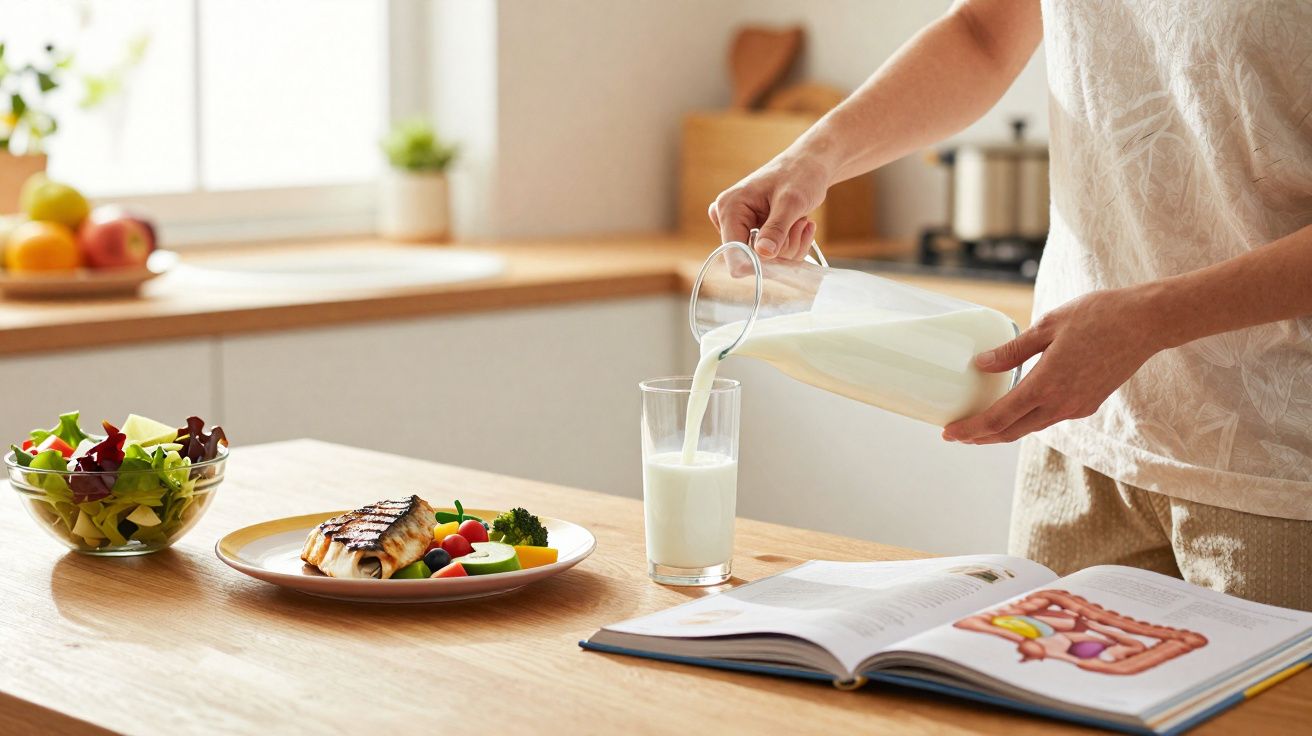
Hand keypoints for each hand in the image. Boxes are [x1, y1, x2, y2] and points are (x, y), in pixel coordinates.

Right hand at [708, 154, 828, 259]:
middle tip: (798, 225)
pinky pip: (774, 255)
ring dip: (791, 245)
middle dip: (781, 249)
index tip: (779, 261)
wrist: (811, 165)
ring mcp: (743, 228)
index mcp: (730, 207)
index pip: (732, 250)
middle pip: (751, 258)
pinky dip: (792, 245)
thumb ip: (776, 228)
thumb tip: (763, 253)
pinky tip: (800, 225)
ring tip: (801, 221)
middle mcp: (731, 219)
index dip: (754, 262)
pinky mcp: (756, 234)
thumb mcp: (791, 201)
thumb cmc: (800, 174)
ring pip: (766, 259)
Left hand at [941, 287, 1165, 443]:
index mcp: (1046, 384)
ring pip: (1032, 427)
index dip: (971, 429)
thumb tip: (981, 365)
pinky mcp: (1089, 403)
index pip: (999, 418)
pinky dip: (1028, 419)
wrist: (1147, 323)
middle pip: (1012, 431)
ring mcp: (1077, 406)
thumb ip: (1013, 351)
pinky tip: (1017, 410)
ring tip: (981, 427)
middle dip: (982, 436)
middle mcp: (1061, 403)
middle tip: (957, 435)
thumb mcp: (1048, 326)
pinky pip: (1050, 417)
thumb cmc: (1098, 316)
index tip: (949, 433)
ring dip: (1004, 430)